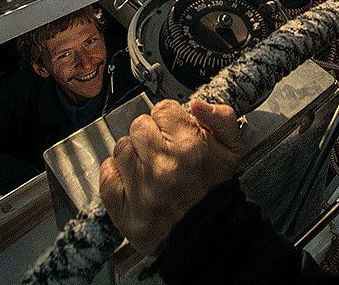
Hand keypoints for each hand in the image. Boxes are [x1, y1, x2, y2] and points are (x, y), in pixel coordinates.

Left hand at [100, 99, 243, 254]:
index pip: (163, 109)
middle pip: (139, 126)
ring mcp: (142, 192)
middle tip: (163, 151)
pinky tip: (135, 182)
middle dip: (151, 135)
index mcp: (191, 149)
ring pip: (121, 148)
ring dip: (133, 154)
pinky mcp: (125, 213)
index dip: (170, 120)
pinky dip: (117, 176)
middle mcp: (164, 168)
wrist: (211, 233)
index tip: (175, 133)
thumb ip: (221, 118)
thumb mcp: (232, 150)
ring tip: (150, 168)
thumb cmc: (216, 190)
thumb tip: (197, 105)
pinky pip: (107, 176)